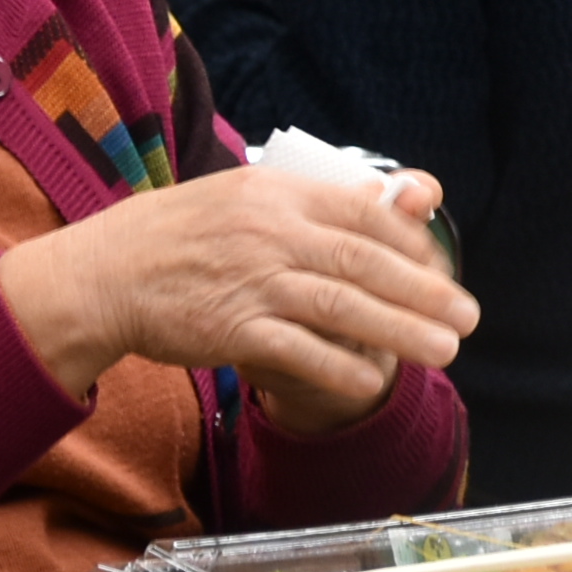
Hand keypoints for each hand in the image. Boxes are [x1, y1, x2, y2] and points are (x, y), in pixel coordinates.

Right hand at [0, 164, 474, 425]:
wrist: (104, 274)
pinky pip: (302, 351)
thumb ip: (305, 201)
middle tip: (467, 314)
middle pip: (365, 262)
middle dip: (426, 290)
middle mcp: (270, 234)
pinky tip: (375, 378)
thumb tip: (376, 197)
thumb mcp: (239, 195)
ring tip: (446, 349)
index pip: (362, 211)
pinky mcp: (233, 330)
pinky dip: (342, 365)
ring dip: (402, 330)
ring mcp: (253, 282)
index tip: (440, 262)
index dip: (410, 239)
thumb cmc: (174, 235)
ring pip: (344, 307)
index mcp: (276, 193)